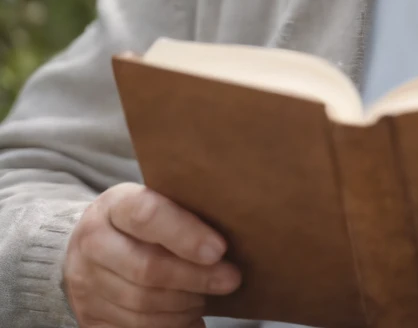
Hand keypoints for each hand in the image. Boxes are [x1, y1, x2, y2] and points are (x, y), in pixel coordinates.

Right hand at [64, 182, 240, 327]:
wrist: (85, 247)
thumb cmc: (136, 222)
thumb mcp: (151, 202)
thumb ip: (179, 213)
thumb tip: (227, 241)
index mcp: (113, 206)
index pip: (148, 215)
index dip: (185, 234)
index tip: (220, 250)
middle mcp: (92, 244)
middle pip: (147, 269)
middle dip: (195, 277)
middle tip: (230, 279)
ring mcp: (85, 285)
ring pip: (142, 305)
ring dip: (183, 306)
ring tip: (207, 298)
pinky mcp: (88, 318)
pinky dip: (168, 326)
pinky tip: (189, 318)